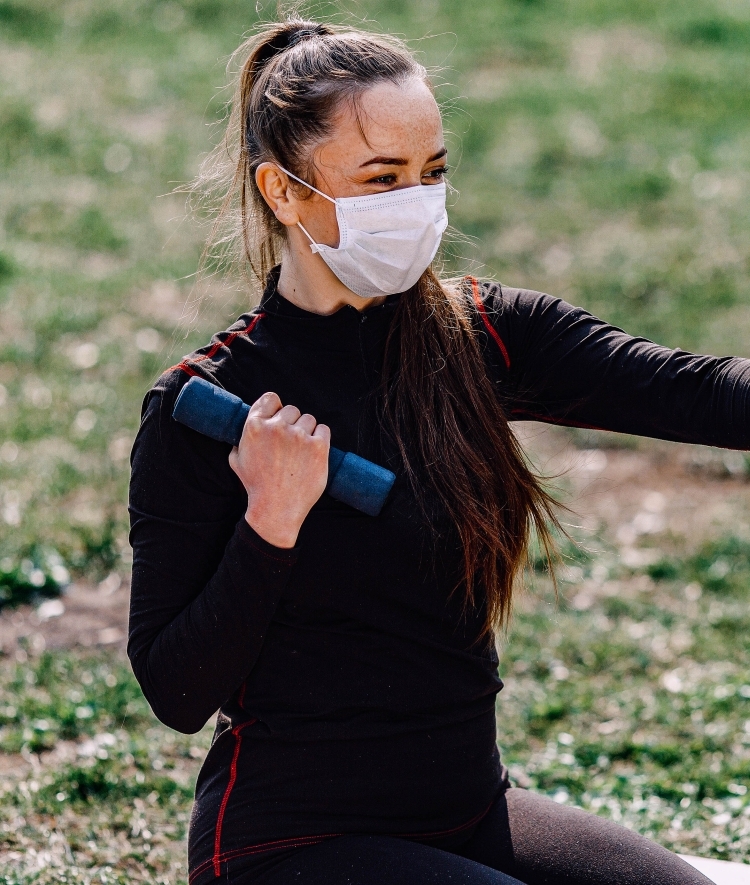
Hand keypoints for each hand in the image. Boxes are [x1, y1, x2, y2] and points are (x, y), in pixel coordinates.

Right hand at [229, 392, 329, 547]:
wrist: (276, 509)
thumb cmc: (256, 486)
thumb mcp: (236, 459)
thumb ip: (242, 437)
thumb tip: (250, 423)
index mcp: (254, 426)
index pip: (271, 398)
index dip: (276, 408)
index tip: (279, 420)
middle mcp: (276, 427)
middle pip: (292, 410)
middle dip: (292, 424)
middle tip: (290, 445)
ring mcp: (299, 436)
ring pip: (309, 419)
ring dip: (307, 432)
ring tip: (300, 452)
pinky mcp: (318, 447)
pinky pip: (324, 430)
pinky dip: (320, 438)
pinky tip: (312, 453)